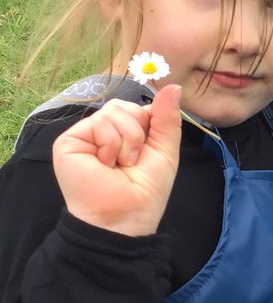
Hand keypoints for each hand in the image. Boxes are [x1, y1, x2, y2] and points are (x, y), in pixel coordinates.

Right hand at [52, 85, 182, 236]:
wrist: (125, 217)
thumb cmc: (145, 191)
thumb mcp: (165, 151)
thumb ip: (167, 118)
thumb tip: (173, 86)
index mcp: (124, 134)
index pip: (139, 108)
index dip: (150, 123)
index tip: (148, 147)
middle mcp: (103, 132)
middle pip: (126, 106)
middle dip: (139, 132)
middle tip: (133, 160)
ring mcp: (85, 135)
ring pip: (114, 111)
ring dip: (127, 141)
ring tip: (120, 165)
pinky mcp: (69, 141)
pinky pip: (99, 122)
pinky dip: (111, 144)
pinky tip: (105, 164)